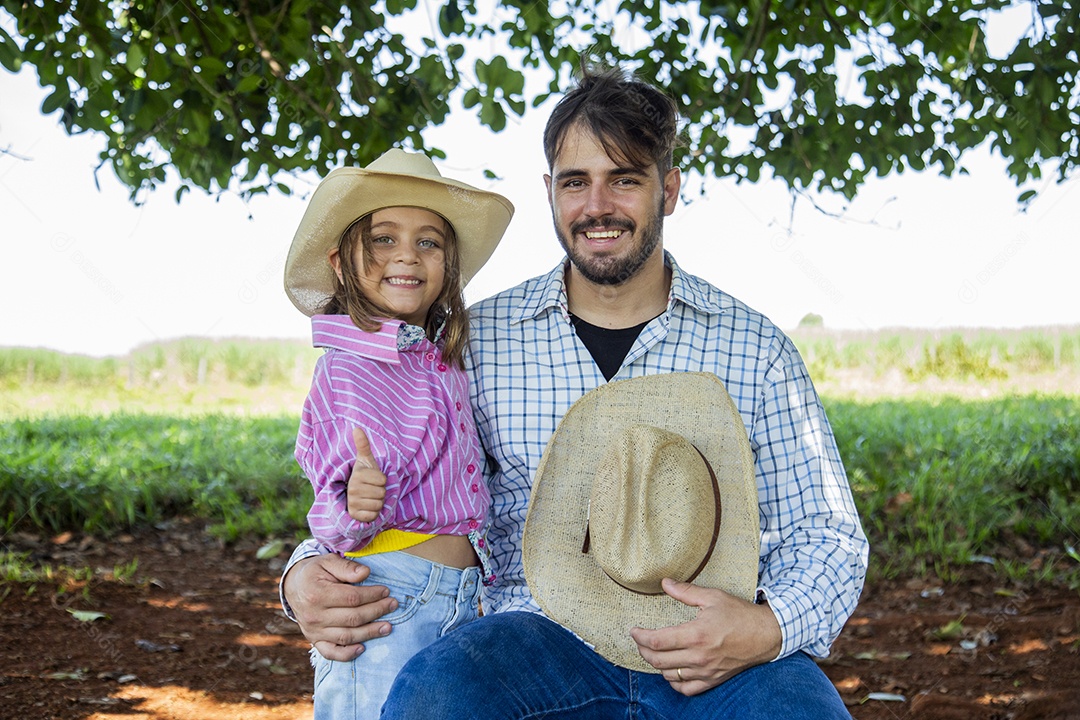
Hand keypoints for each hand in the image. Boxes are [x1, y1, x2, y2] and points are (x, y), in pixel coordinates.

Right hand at [281, 553, 398, 660]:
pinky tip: (362, 649)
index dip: (372, 595)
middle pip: (352, 618)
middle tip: (393, 605)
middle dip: (376, 611)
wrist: (294, 586)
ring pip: (346, 636)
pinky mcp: (314, 640)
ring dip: (370, 633)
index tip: (386, 591)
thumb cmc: (315, 572)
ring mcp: (313, 631)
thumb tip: (366, 573)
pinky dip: (346, 654)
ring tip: (388, 627)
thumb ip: (347, 567)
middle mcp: (314, 615)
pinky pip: (330, 652)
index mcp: (317, 594)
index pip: (352, 598)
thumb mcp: (328, 561)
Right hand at [347, 427, 386, 522]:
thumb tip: (356, 428)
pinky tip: (367, 508)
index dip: (382, 480)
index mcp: (357, 475)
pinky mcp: (355, 516)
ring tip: (369, 498)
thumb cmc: (364, 477)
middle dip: (380, 492)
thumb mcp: (365, 461)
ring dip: (378, 502)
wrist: (354, 496)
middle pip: (382, 493)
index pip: (383, 480)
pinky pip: (374, 515)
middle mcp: (352, 489)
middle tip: (371, 490)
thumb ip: (363, 445)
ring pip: (379, 504)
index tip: (372, 479)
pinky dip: (374, 513)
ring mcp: (353, 503)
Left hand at [629, 578, 782, 695]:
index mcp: (696, 635)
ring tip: (655, 652)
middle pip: (658, 661)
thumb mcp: (713, 597)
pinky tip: (672, 670)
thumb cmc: (740, 614)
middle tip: (640, 640)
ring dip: (657, 665)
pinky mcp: (713, 680)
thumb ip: (685, 592)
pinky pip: (686, 689)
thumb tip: (664, 583)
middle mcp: (699, 657)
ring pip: (669, 676)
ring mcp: (706, 671)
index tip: (634, 630)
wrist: (765, 635)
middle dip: (643, 650)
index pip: (657, 641)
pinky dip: (674, 682)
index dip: (640, 637)